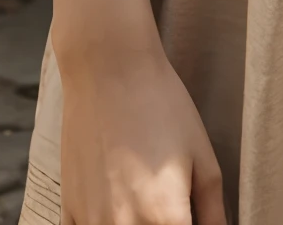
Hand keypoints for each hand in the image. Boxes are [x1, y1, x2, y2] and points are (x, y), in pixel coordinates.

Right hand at [57, 41, 226, 224]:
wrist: (109, 72)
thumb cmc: (162, 107)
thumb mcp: (203, 156)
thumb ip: (213, 210)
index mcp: (165, 217)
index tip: (191, 215)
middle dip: (163, 224)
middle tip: (174, 207)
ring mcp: (92, 223)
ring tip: (147, 201)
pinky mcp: (69, 212)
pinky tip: (116, 210)